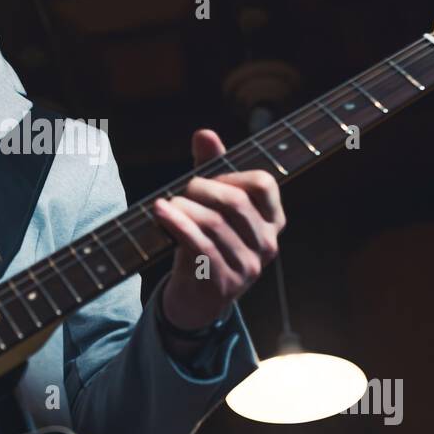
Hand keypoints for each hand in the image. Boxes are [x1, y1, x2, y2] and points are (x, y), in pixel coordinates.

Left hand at [153, 129, 285, 330]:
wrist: (194, 299)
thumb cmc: (205, 243)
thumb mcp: (209, 205)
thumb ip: (210, 168)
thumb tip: (205, 133)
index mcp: (272, 221)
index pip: (264, 183)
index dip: (231, 174)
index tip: (207, 178)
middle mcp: (267, 244)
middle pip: (235, 201)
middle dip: (201, 188)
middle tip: (180, 190)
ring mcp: (248, 267)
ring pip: (215, 224)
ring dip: (184, 209)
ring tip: (164, 204)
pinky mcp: (225, 283)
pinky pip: (201, 246)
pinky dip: (177, 226)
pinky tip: (160, 214)